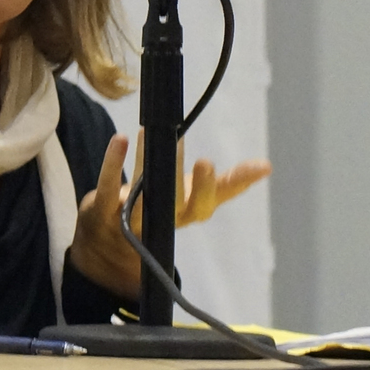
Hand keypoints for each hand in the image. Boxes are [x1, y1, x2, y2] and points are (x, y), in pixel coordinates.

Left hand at [68, 134, 271, 301]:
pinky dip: (113, 164)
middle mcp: (161, 219)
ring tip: (150, 133)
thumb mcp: (195, 196)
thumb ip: (228, 183)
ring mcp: (131, 216)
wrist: (111, 237)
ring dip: (146, 162)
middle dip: (195, 187)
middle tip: (206, 161)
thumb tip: (267, 166)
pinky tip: (121, 139)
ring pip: (142, 194)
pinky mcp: (103, 209)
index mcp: (186, 214)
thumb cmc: (162, 208)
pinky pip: (107, 186)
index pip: (207, 204)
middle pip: (179, 206)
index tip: (241, 165)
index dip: (223, 187)